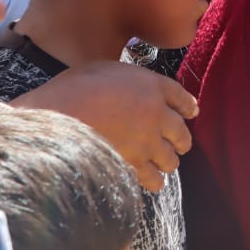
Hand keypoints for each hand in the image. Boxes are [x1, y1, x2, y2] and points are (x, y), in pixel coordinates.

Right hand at [12, 62, 196, 190]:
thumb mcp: (104, 69)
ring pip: (171, 159)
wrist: (58, 114)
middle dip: (181, 140)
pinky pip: (154, 179)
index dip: (188, 106)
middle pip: (182, 133)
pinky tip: (148, 180)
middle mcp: (157, 113)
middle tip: (178, 145)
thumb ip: (127, 80)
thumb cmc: (72, 88)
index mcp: (152, 85)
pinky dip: (152, 180)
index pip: (182, 97)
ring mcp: (148, 141)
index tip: (191, 112)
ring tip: (161, 164)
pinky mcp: (135, 164)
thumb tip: (131, 87)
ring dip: (167, 162)